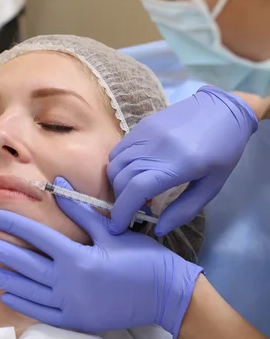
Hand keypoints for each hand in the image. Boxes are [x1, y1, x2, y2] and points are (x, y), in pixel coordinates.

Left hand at [0, 178, 202, 337]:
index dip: (12, 224)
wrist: (167, 295)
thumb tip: (57, 185)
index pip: (36, 237)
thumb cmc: (143, 259)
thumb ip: (80, 211)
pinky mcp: (76, 322)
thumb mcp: (112, 231)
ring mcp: (70, 306)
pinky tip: (8, 297)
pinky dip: (24, 305)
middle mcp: (67, 283)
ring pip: (27, 291)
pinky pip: (42, 314)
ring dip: (1, 280)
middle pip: (23, 265)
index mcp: (76, 257)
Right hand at [107, 86, 257, 234]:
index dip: (122, 211)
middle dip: (120, 202)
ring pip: (115, 164)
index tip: (119, 227)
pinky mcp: (143, 125)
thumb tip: (159, 229)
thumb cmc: (223, 152)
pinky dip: (119, 167)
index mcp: (178, 165)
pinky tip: (133, 172)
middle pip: (121, 179)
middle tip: (133, 211)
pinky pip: (118, 149)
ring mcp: (146, 133)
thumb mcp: (211, 187)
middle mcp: (156, 148)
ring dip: (117, 184)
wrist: (224, 110)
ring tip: (133, 193)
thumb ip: (184, 210)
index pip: (136, 190)